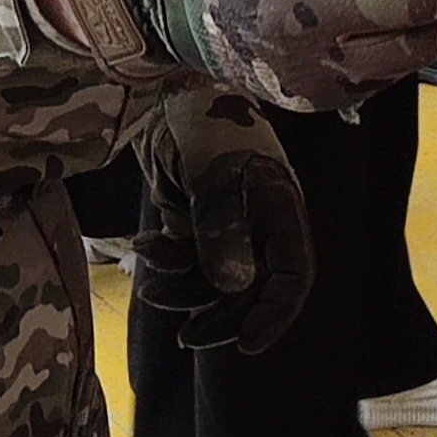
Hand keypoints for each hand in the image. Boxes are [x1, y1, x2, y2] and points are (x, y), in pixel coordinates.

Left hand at [130, 87, 314, 351]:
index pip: (292, 276)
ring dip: (185, 290)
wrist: (162, 92)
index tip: (247, 344)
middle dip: (221, 315)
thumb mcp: (212, 176)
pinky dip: (168, 262)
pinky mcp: (199, 219)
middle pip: (253, 290)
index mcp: (281, 210)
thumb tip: (234, 288)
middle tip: (186, 338)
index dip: (275, 314)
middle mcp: (261, 223)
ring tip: (151, 287)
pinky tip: (144, 246)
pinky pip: (190, 259)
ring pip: (216, 280)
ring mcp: (229, 222)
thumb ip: (222, 232)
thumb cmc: (201, 123)